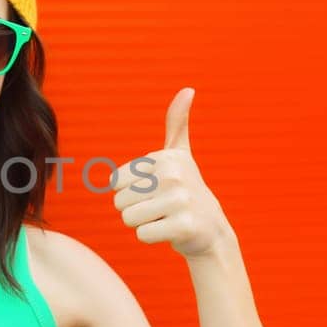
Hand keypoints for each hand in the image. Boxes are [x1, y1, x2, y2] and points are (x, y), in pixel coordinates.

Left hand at [112, 87, 232, 258]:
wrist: (211, 229)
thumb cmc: (188, 190)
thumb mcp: (181, 155)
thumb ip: (177, 123)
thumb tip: (188, 90)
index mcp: (164, 158)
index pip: (115, 182)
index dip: (131, 191)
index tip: (155, 190)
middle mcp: (173, 175)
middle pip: (119, 202)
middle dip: (136, 209)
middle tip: (160, 207)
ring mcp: (179, 201)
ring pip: (128, 219)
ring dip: (143, 223)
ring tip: (164, 217)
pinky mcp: (182, 226)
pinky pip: (142, 235)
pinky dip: (153, 237)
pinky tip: (171, 230)